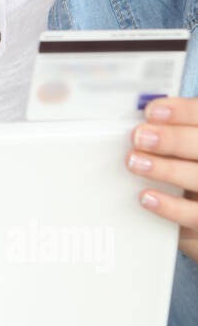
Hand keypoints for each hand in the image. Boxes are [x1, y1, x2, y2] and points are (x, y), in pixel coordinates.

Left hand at [126, 95, 197, 263]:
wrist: (197, 212)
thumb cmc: (187, 171)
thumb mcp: (182, 148)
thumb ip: (171, 132)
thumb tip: (140, 120)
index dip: (182, 111)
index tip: (152, 111)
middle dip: (171, 139)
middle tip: (139, 137)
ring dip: (165, 169)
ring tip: (135, 162)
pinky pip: (194, 215)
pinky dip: (170, 206)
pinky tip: (146, 196)